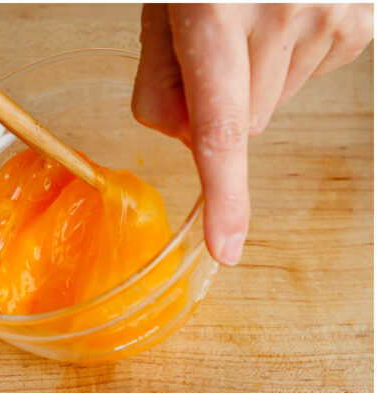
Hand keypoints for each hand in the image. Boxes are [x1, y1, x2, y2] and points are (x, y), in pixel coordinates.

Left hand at [132, 4, 372, 264]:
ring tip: (249, 14)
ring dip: (255, 76)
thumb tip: (180, 136)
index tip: (227, 246)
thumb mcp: (162, 2)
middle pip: (242, 122)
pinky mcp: (360, 23)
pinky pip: (311, 72)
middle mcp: (281, 20)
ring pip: (277, 100)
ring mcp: (331, 20)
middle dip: (218, 104)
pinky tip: (283, 12)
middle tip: (207, 45)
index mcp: (215, 15)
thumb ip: (158, 72)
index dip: (224, 195)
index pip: (221, 128)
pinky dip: (289, 56)